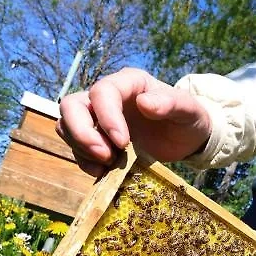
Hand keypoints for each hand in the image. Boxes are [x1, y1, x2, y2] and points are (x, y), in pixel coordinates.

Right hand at [57, 68, 211, 175]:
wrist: (187, 139)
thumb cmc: (188, 119)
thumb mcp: (188, 110)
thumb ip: (170, 103)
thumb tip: (143, 103)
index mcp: (128, 82)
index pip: (102, 92)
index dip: (106, 117)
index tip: (122, 142)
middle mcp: (107, 97)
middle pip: (71, 106)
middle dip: (82, 133)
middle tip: (105, 156)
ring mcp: (98, 118)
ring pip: (67, 126)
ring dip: (81, 148)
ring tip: (108, 164)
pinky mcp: (96, 139)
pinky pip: (76, 147)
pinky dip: (84, 161)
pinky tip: (104, 172)